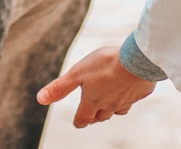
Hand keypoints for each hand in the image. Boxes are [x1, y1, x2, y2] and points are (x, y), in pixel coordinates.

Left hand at [37, 46, 155, 127]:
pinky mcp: (139, 94)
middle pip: (99, 117)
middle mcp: (109, 106)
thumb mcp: (77, 73)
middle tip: (90, 110)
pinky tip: (126, 89)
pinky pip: (131, 100)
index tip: (78, 121)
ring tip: (107, 101)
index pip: (82, 119)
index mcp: (92, 102)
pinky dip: (126, 97)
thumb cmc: (105, 64)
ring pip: (116, 111)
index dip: (78, 120)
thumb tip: (40, 99)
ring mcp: (126, 101)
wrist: (137, 60)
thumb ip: (60, 87)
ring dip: (110, 108)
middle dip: (93, 115)